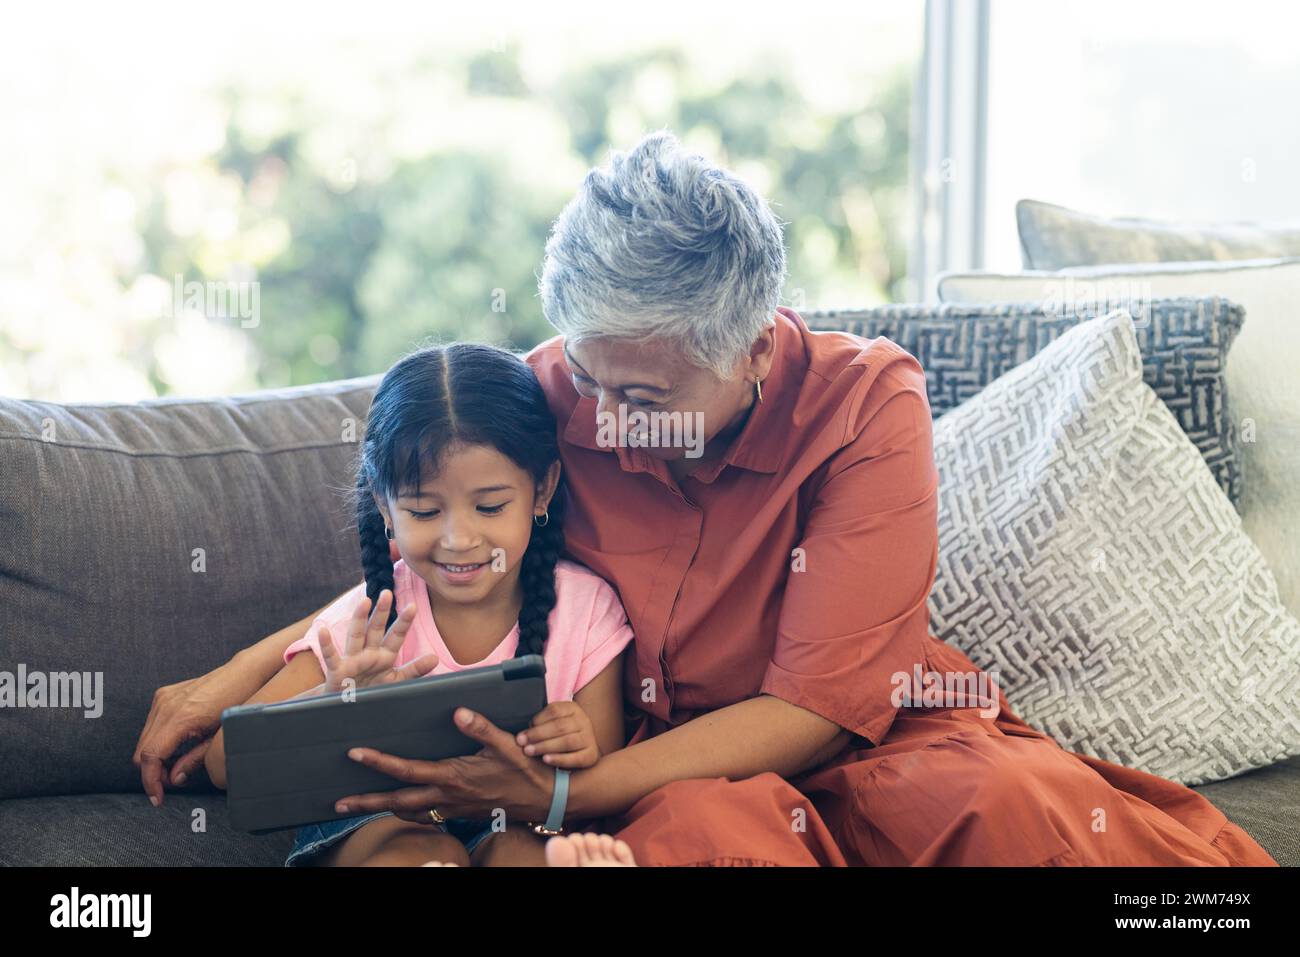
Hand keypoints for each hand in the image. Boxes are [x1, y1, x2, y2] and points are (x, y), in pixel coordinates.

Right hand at [132, 674, 227, 806]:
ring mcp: (163, 698)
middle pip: (141, 751)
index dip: (151, 781)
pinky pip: (150, 726)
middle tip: (173, 781)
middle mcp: (167, 705)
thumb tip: (174, 779)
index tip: (158, 797)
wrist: (243, 673)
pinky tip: (176, 746)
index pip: (150, 756)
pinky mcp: (163, 694)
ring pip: (143, 740)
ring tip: (177, 763)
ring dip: (154, 757)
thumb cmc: (237, 703)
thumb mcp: (219, 738)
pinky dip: (157, 741)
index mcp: (181, 717)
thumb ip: (194, 760)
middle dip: (153, 771)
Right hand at [318, 589, 437, 692]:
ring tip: (364, 601)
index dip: (404, 622)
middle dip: (381, 612)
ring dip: (359, 619)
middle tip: (387, 593)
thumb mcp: (395, 681)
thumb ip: (414, 670)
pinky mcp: (336, 672)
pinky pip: (331, 657)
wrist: (347, 708)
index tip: (413, 606)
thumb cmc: (371, 690)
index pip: (395, 636)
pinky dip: (326, 644)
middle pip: (375, 629)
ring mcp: (352, 661)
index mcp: (384, 656)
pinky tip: (323, 631)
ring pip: (355, 636)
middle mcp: (368, 654)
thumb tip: (435, 657)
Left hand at [333, 708, 558, 823]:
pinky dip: (405, 812)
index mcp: (453, 777)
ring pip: (408, 813)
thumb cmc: (525, 769)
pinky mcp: (458, 814)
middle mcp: (446, 797)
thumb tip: (457, 712)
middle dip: (366, 803)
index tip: (356, 753)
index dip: (379, 762)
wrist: (543, 799)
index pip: (408, 770)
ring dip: (382, 809)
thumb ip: (480, 727)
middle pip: (396, 802)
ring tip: (359, 804)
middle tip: (338, 803)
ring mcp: (451, 809)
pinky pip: (424, 816)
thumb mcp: (506, 743)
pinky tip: (400, 805)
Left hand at [516, 701, 600, 768]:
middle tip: (521, 743)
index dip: (537, 721)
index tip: (522, 732)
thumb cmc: (559, 736)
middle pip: (560, 726)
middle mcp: (583, 721)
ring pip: (567, 741)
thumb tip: (520, 730)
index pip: (554, 711)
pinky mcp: (591, 755)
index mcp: (572, 709)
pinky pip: (575, 758)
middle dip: (538, 735)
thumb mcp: (552, 723)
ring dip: (546, 746)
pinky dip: (559, 759)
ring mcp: (589, 738)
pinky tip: (546, 760)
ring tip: (529, 751)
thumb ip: (539, 723)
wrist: (583, 750)